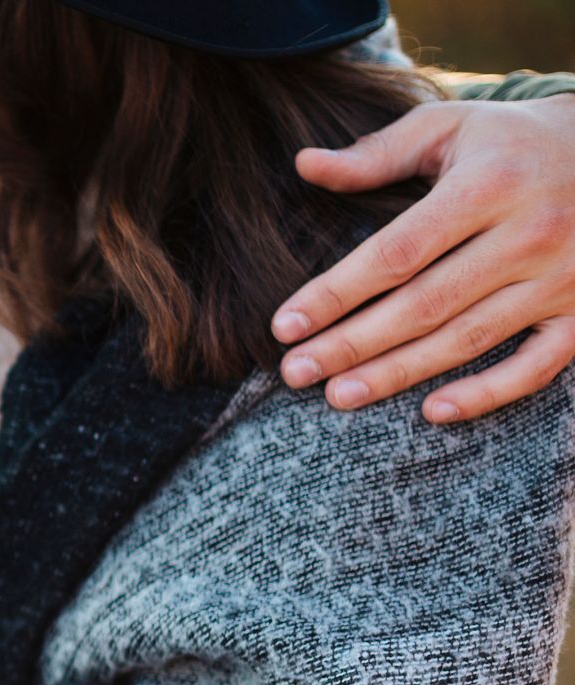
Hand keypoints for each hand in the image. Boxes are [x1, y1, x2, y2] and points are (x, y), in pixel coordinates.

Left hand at [272, 93, 574, 422]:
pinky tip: (433, 410)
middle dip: (353, 344)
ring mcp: (562, 277)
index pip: (398, 251)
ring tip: (338, 395)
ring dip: (399, 374)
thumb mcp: (450, 128)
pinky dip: (488, 392)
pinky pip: (538, 365)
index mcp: (488, 185)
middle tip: (295, 373)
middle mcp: (530, 233)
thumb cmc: (511, 143)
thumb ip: (378, 154)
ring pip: (468, 339)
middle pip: (425, 304)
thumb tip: (304, 166)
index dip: (337, 293)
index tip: (284, 326)